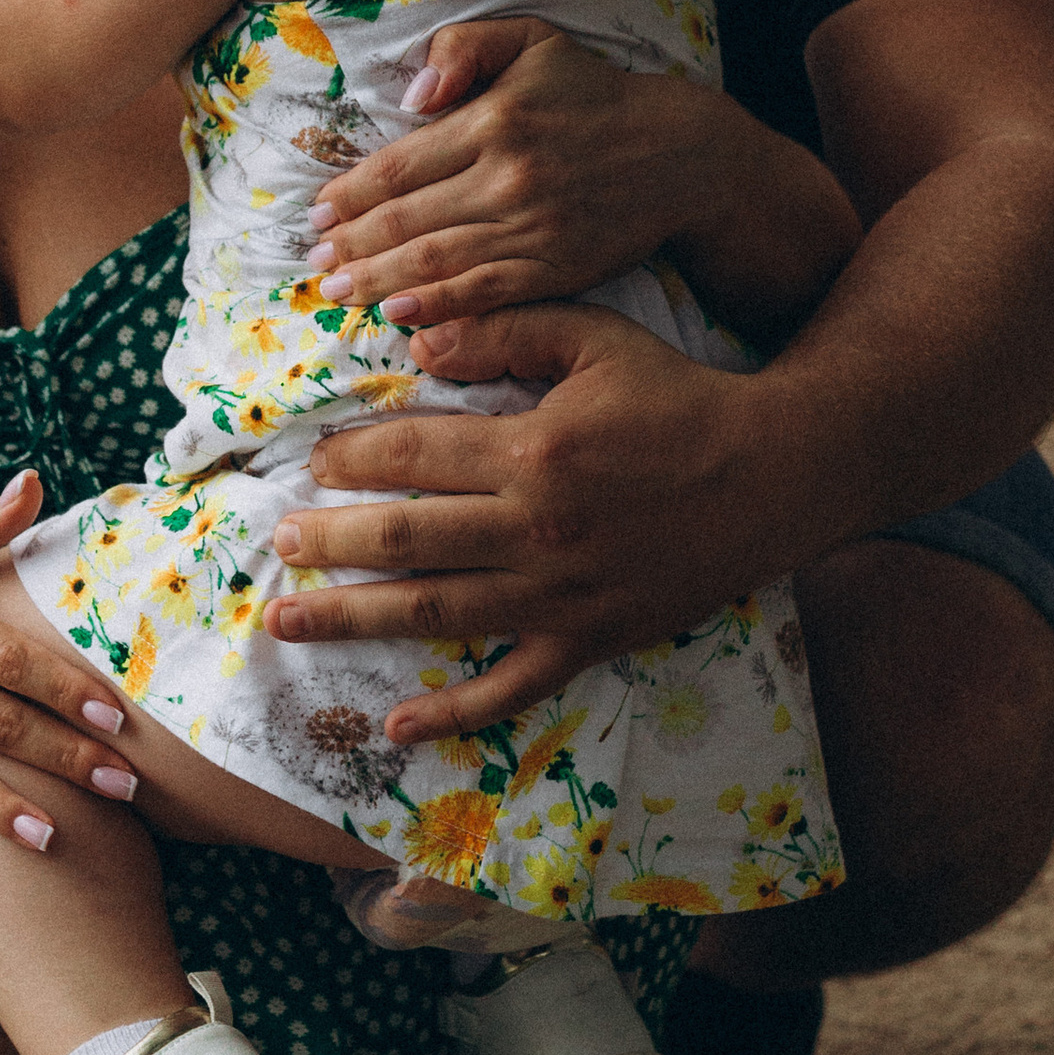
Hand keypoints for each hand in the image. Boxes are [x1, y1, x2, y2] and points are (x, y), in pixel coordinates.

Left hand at [263, 303, 798, 733]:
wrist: (775, 474)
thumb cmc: (679, 397)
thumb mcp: (595, 336)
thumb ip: (505, 327)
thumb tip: (418, 342)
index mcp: (532, 450)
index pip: (412, 457)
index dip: (351, 459)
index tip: (310, 464)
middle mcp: (535, 530)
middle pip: (406, 540)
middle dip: (329, 542)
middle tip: (278, 544)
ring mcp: (560, 597)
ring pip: (435, 614)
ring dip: (352, 620)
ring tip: (287, 620)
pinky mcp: (591, 642)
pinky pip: (511, 689)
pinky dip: (452, 715)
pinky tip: (395, 727)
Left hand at [304, 19, 717, 323]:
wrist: (678, 153)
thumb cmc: (592, 93)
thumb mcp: (533, 41)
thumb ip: (464, 48)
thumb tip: (410, 97)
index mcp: (495, 121)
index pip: (401, 165)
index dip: (351, 194)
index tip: (317, 215)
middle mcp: (509, 178)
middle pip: (409, 220)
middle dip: (353, 246)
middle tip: (313, 266)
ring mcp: (533, 229)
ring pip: (438, 261)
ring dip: (379, 280)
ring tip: (338, 293)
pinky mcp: (556, 269)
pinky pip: (484, 292)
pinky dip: (436, 307)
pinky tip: (399, 314)